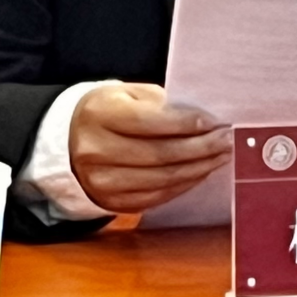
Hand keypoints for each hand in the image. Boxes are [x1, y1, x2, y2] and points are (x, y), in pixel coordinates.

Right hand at [68, 83, 229, 214]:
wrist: (70, 142)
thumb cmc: (107, 111)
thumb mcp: (127, 94)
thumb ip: (160, 104)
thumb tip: (201, 121)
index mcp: (100, 115)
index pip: (150, 122)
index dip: (185, 123)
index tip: (213, 122)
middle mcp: (96, 151)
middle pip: (160, 154)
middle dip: (200, 148)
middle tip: (226, 139)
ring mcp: (102, 181)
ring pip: (162, 179)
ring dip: (198, 168)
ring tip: (220, 156)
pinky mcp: (111, 202)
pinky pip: (157, 197)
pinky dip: (184, 185)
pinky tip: (200, 172)